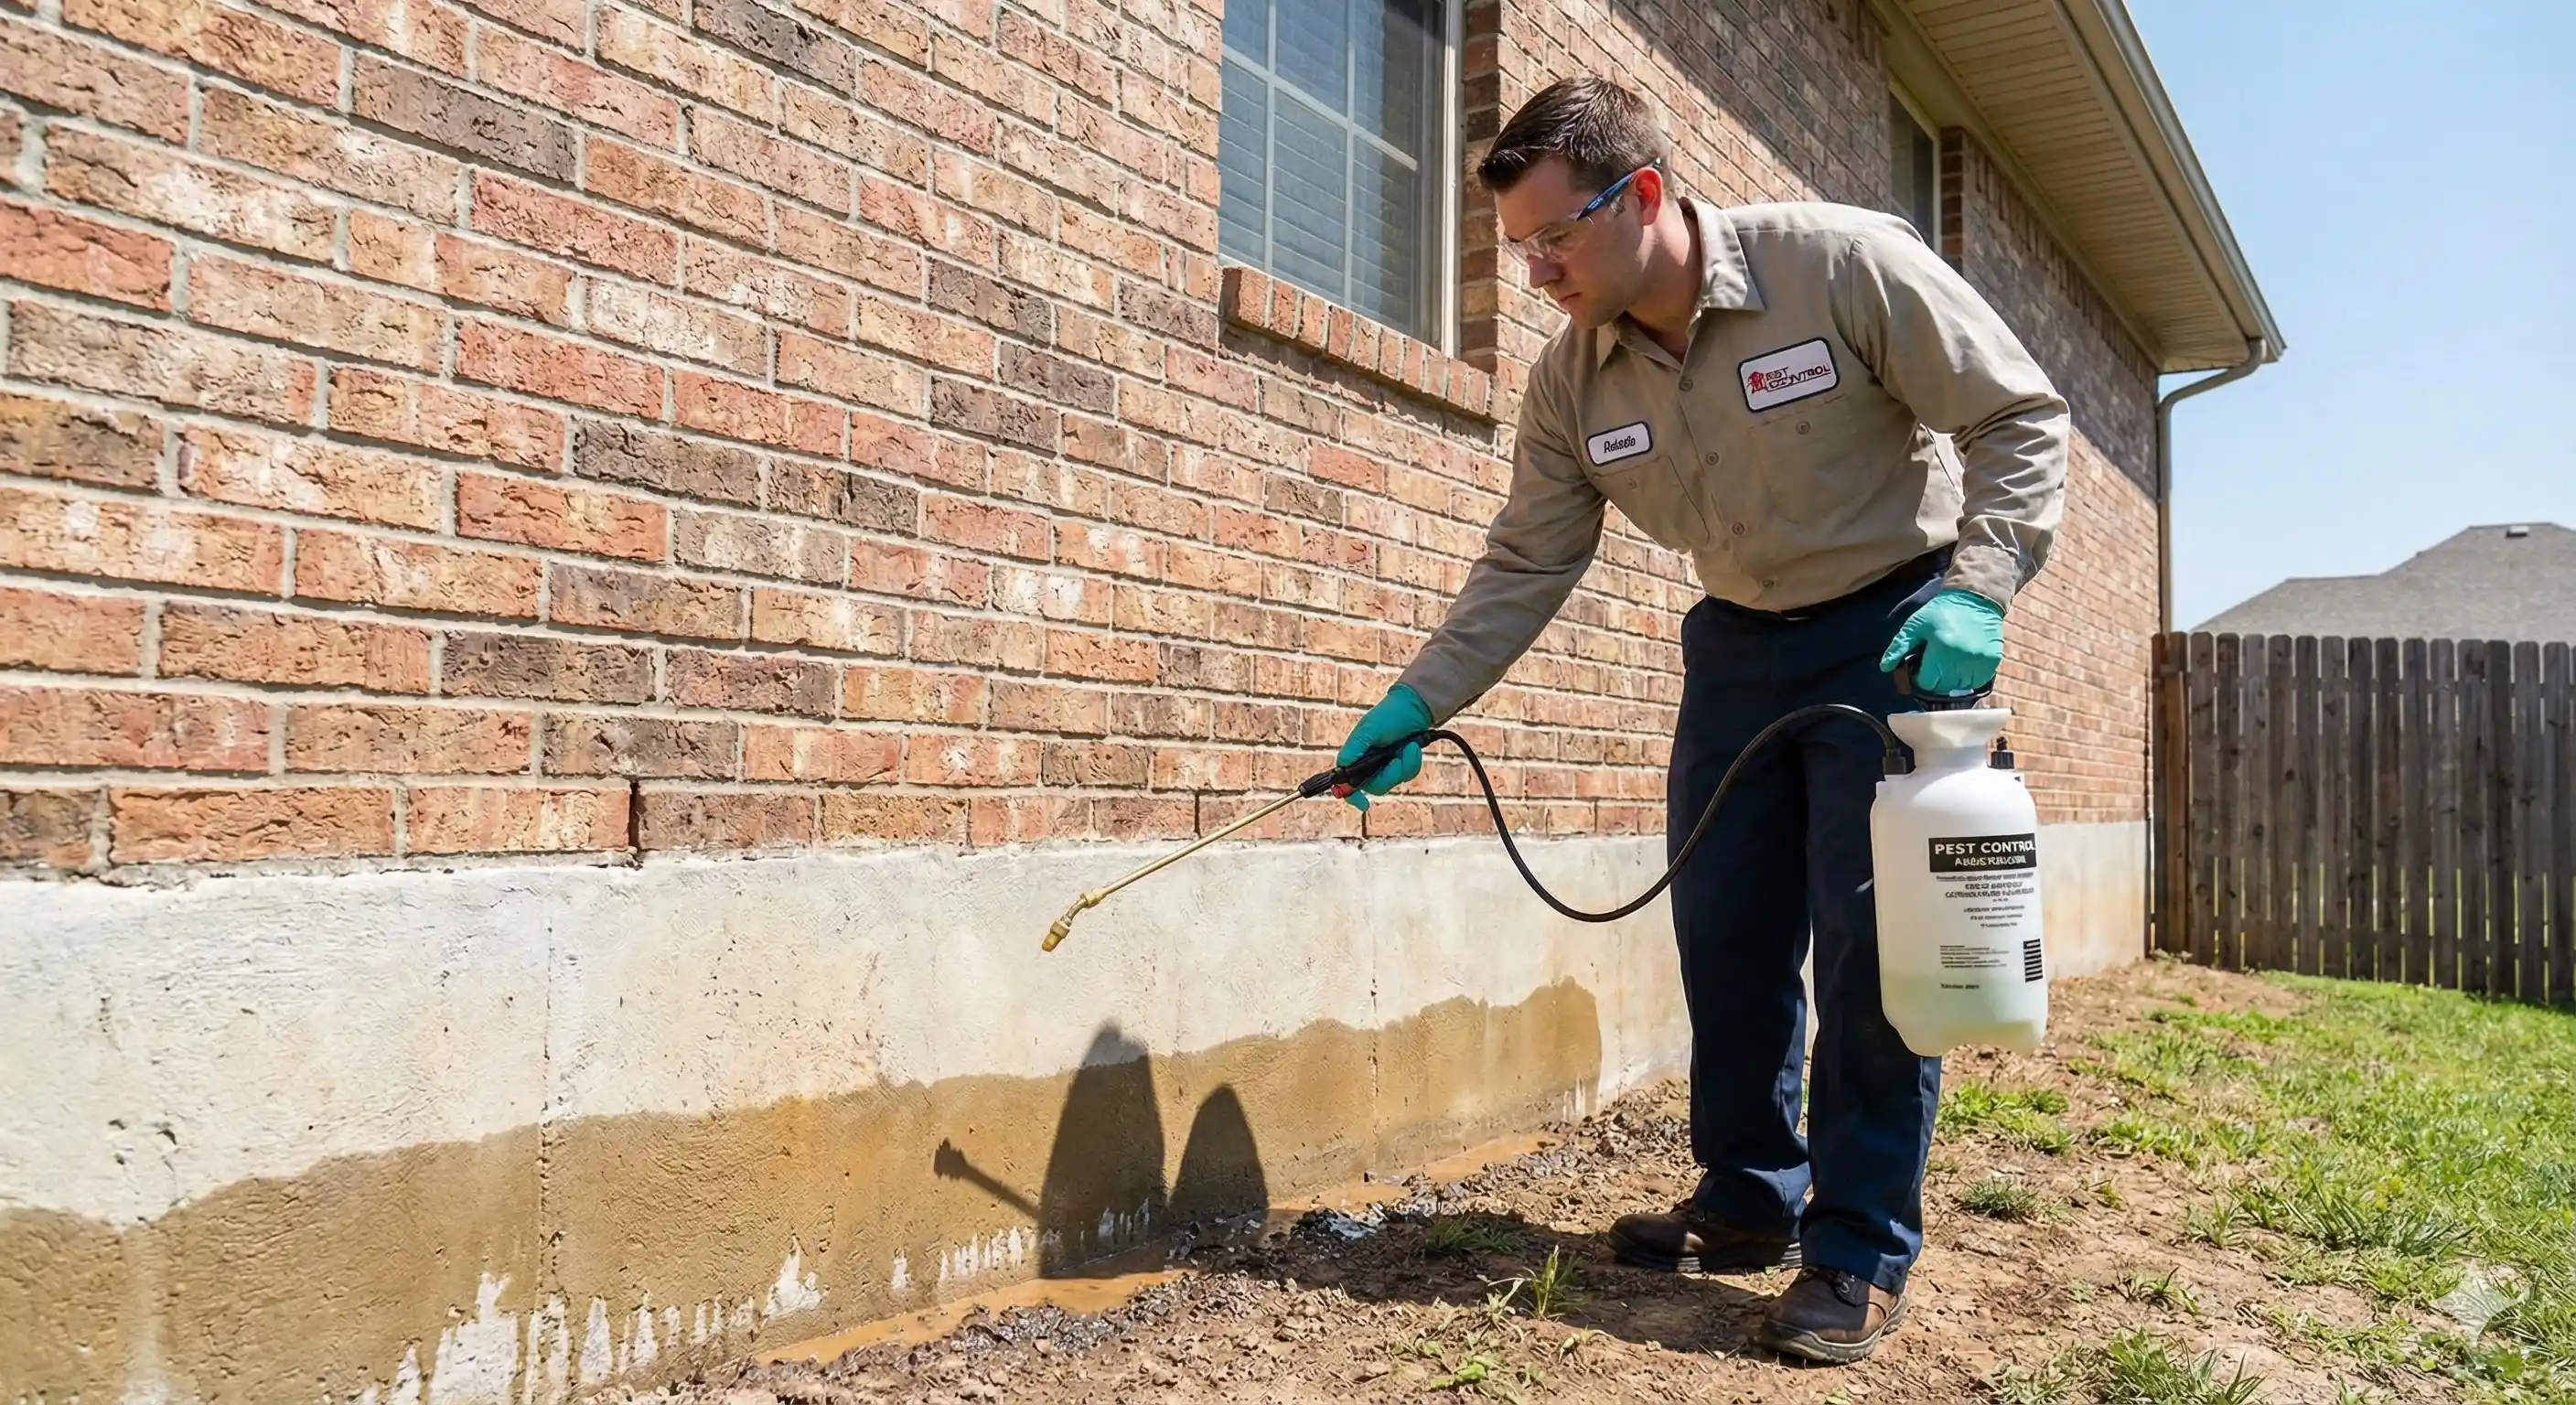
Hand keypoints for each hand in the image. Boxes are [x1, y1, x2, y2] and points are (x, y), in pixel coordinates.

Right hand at [1333, 685, 1432, 809]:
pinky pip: (1408, 774)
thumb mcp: (1368, 729)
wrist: (1414, 707)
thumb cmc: (1388, 714)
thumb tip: (1341, 766)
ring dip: (1404, 766)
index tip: (1363, 804)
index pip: (1347, 783)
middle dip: (1388, 776)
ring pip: (1394, 782)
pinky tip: (1413, 749)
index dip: (1352, 796)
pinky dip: (1412, 762)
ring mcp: (1386, 765)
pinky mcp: (1402, 765)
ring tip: (1409, 747)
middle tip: (1396, 761)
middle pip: (1375, 787)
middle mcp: (1369, 764)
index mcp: (1356, 756)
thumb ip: (1355, 748)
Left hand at [1880, 589, 2004, 692]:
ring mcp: (1979, 661)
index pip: (1927, 682)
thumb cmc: (1941, 611)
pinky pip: (1977, 681)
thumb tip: (1885, 668)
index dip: (1920, 678)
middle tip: (1934, 662)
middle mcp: (1962, 658)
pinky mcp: (1992, 661)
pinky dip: (1969, 677)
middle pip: (1943, 687)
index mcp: (1942, 649)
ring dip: (1952, 679)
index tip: (1920, 668)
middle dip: (1935, 678)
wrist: (1975, 598)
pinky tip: (1963, 662)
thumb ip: (1899, 646)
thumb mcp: (1916, 625)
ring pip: (1960, 686)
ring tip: (1949, 661)